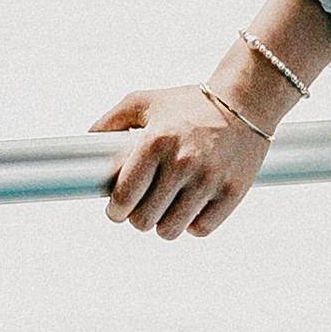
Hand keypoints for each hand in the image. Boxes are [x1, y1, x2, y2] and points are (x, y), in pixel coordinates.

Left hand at [93, 57, 290, 240]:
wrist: (247, 102)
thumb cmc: (189, 102)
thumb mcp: (144, 101)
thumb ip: (109, 121)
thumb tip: (84, 143)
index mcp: (156, 141)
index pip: (124, 196)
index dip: (115, 210)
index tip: (117, 209)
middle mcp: (183, 162)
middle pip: (144, 220)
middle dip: (138, 217)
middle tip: (142, 207)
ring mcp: (209, 179)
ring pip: (170, 230)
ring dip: (163, 224)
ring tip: (165, 209)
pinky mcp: (233, 192)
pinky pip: (200, 229)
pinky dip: (192, 224)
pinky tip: (191, 207)